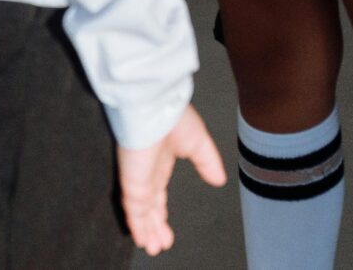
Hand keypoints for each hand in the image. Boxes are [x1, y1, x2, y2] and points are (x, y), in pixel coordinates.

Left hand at [116, 105, 226, 256]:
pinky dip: (138, 226)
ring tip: (151, 247)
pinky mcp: (132, 182)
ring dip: (146, 231)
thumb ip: (207, 163)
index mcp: (161, 162)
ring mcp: (138, 178)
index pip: (158, 195)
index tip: (165, 230)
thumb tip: (219, 180)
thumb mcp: (198, 143)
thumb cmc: (172, 114)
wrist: (154, 105)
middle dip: (154, 227)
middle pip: (149, 207)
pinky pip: (133, 210)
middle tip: (158, 244)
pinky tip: (142, 240)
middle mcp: (148, 172)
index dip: (161, 214)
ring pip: (141, 213)